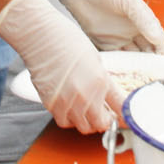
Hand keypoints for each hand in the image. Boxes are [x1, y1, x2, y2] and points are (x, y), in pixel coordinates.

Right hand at [0, 0, 121, 131]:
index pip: (119, 109)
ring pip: (81, 126)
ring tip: (84, 109)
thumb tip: (109, 98)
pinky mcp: (51, 104)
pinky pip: (64, 121)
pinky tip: (70, 106)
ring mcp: (67, 102)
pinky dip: (69, 118)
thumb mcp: (95, 60)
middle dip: (103, 120)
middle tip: (102, 113)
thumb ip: (104, 83)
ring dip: (86, 121)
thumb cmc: (66, 41)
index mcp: (101, 81)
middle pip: (100, 125)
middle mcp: (85, 96)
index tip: (121, 118)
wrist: (41, 36)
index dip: (122, 116)